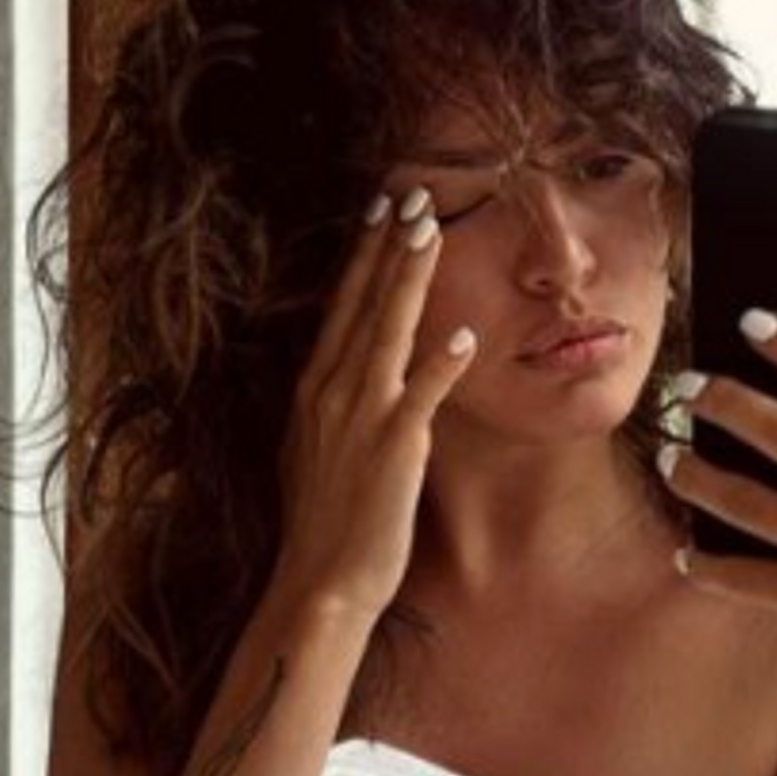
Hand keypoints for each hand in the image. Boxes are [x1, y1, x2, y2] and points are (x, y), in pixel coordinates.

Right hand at [271, 189, 478, 624]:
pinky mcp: (391, 446)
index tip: (381, 210)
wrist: (320, 581)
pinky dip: (438, 364)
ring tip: (429, 231)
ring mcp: (360, 415)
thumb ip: (336, 404)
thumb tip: (348, 372)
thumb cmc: (325, 521)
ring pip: (388, 331)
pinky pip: (420, 395)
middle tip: (411, 194)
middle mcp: (332, 390)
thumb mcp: (319, 447)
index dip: (365, 255)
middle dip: (389, 247)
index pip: (343, 305)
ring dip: (409, 279)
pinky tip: (461, 333)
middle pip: (364, 304)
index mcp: (314, 387)